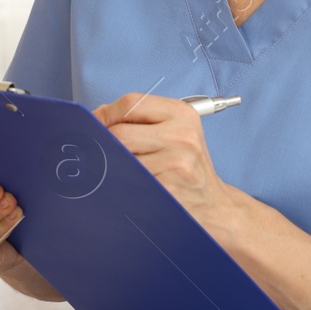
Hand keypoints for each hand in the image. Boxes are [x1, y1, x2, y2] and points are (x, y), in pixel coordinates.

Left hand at [94, 92, 242, 236]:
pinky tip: (133, 187)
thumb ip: (139, 120)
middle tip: (103, 155)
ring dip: (112, 168)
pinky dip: (122, 185)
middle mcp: (183, 136)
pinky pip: (128, 182)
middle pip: (120, 134)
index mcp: (182, 114)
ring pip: (120, 160)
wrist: (216, 206)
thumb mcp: (175, 133)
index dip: (104, 114)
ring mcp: (177, 163)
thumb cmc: (187, 167)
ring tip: (124, 173)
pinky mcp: (168, 189)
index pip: (130, 103)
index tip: (94, 125)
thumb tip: (96, 118)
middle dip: (105, 145)